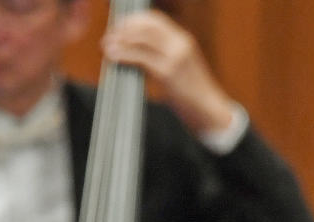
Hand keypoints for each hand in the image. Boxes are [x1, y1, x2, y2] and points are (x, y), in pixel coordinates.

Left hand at [102, 11, 239, 141]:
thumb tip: (133, 51)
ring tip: (106, 46)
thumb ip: (161, 56)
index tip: (118, 27)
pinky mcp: (168, 73)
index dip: (134, 20)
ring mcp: (175, 57)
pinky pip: (141, 58)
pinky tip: (114, 58)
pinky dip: (125, 55)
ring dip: (120, 41)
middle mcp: (180, 44)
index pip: (155, 19)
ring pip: (142, 40)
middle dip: (124, 28)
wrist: (208, 109)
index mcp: (182, 40)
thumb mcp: (179, 66)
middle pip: (146, 26)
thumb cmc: (190, 92)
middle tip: (108, 37)